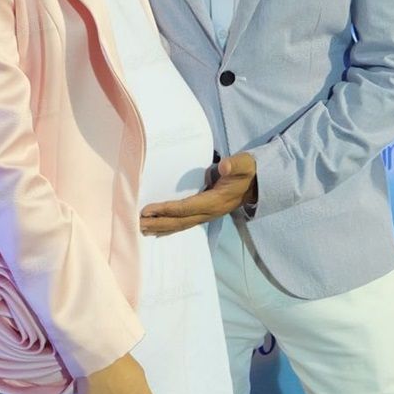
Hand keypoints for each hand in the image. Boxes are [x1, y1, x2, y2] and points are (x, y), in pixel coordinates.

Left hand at [140, 152, 256, 235]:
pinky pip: (184, 222)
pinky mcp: (204, 213)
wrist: (255, 183)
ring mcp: (207, 215)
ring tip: (141, 228)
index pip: (186, 208)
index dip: (167, 209)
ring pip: (181, 224)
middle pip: (180, 221)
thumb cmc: (246, 171)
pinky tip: (157, 229)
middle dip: (158, 223)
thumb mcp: (244, 164)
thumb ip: (235, 165)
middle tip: (137, 223)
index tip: (148, 210)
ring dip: (161, 227)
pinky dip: (169, 226)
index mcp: (216, 201)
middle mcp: (209, 212)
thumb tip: (224, 167)